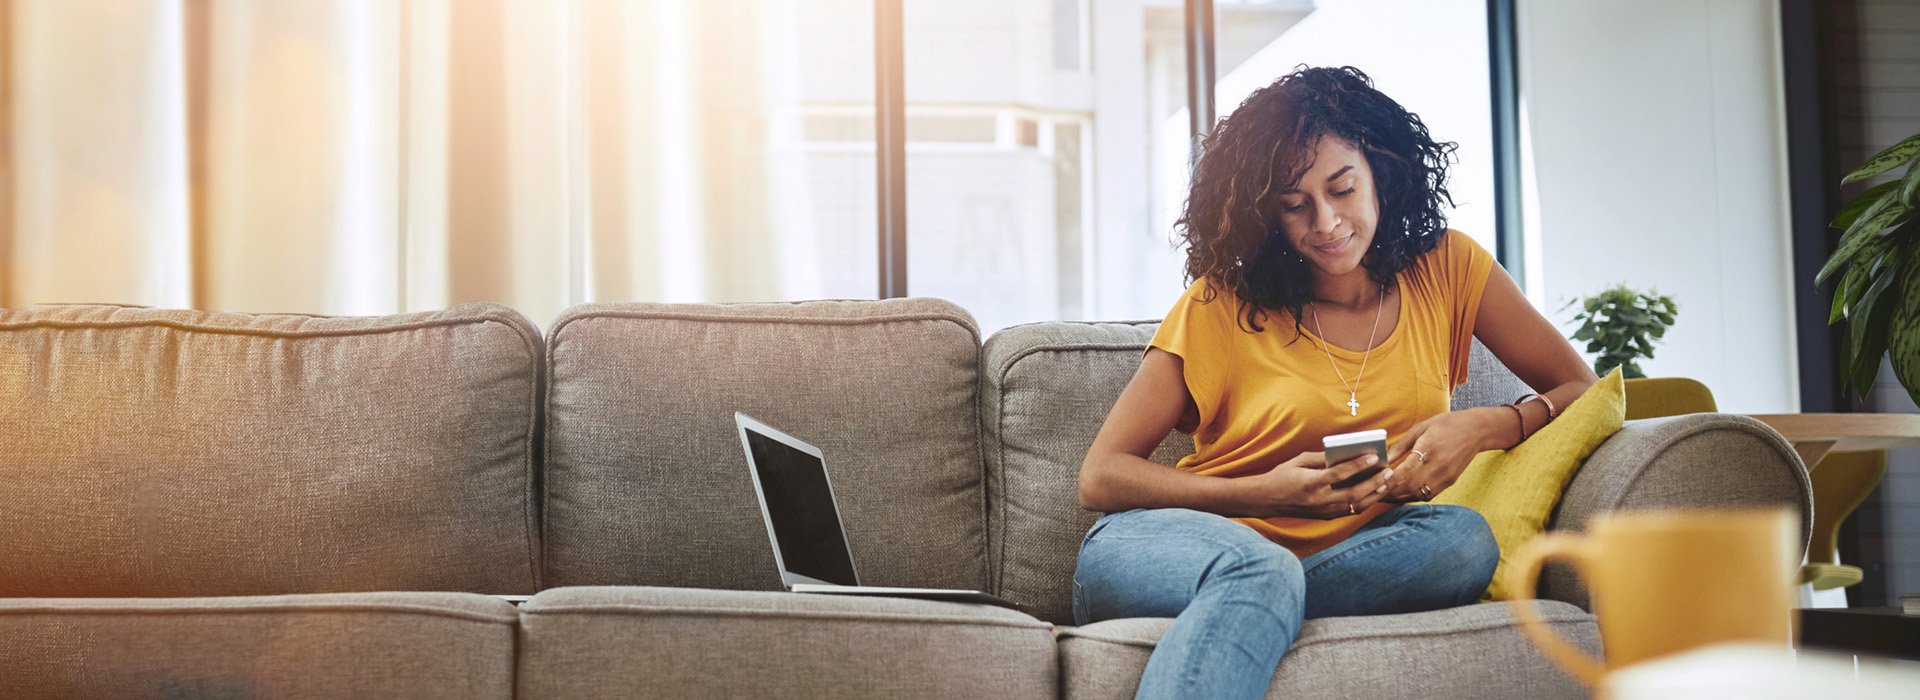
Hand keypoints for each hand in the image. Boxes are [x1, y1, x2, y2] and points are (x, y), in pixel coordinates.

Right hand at [1241, 450, 1393, 519]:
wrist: (1267, 499)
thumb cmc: (1283, 476)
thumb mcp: (1299, 461)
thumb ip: (1322, 458)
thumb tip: (1346, 454)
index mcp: (1310, 483)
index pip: (1339, 474)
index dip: (1358, 465)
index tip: (1373, 456)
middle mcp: (1319, 500)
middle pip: (1353, 493)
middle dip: (1374, 481)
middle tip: (1388, 471)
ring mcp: (1323, 511)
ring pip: (1356, 505)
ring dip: (1374, 494)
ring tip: (1386, 482)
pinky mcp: (1326, 517)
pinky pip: (1351, 510)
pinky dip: (1365, 502)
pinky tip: (1374, 492)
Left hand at [1383, 409, 1501, 501]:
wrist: (1476, 430)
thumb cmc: (1446, 425)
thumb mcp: (1421, 427)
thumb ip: (1401, 444)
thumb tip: (1384, 458)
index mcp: (1430, 447)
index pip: (1407, 469)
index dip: (1391, 479)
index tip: (1376, 481)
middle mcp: (1439, 464)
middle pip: (1411, 486)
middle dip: (1391, 491)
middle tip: (1374, 492)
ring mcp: (1446, 475)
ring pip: (1418, 494)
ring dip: (1399, 497)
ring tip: (1383, 496)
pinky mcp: (1450, 482)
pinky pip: (1428, 494)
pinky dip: (1412, 496)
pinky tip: (1400, 494)